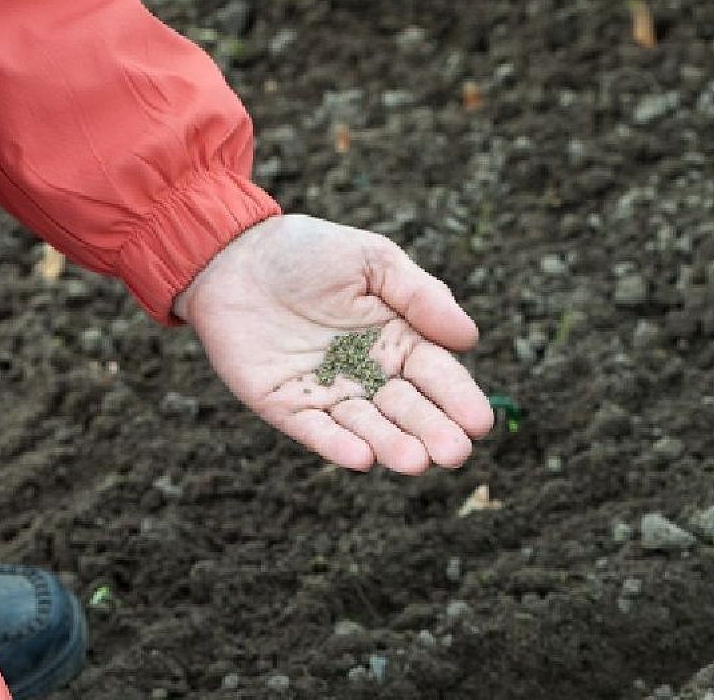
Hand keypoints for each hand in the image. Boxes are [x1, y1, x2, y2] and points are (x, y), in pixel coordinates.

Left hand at [173, 214, 494, 473]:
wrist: (233, 255)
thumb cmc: (308, 251)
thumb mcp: (372, 260)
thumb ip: (420, 296)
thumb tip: (470, 338)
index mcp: (398, 340)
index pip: (436, 375)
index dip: (458, 398)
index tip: (480, 422)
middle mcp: (368, 374)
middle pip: (407, 409)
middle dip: (432, 431)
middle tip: (454, 452)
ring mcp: (327, 393)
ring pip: (366, 427)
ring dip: (391, 446)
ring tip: (415, 461)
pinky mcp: (285, 406)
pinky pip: (314, 431)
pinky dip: (336, 445)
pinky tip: (360, 458)